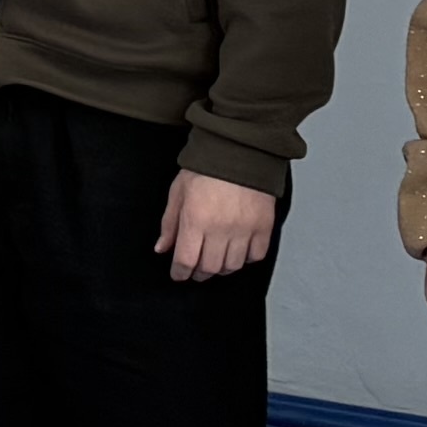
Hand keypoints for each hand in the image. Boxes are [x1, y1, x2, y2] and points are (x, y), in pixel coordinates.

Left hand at [157, 171, 281, 282]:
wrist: (238, 152)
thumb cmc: (205, 169)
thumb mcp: (177, 193)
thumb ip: (169, 224)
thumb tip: (162, 248)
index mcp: (196, 220)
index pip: (185, 260)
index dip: (180, 272)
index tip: (178, 274)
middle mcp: (221, 229)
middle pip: (209, 268)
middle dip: (199, 274)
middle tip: (195, 271)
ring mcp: (244, 229)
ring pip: (233, 265)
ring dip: (221, 269)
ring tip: (215, 262)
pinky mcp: (264, 226)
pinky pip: (256, 255)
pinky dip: (245, 259)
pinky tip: (237, 252)